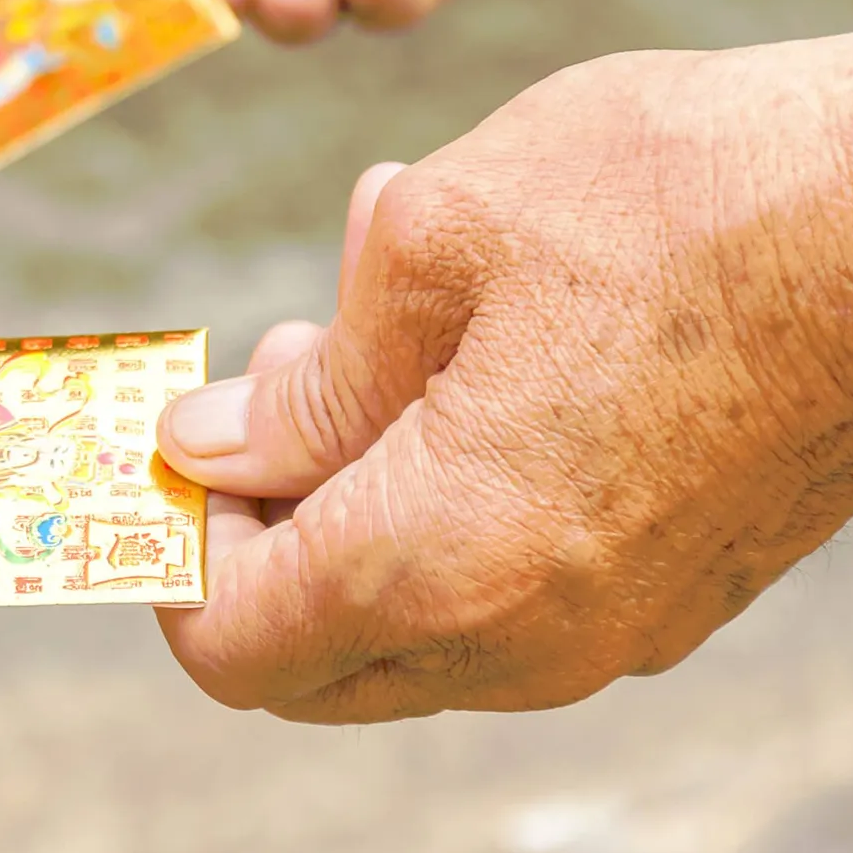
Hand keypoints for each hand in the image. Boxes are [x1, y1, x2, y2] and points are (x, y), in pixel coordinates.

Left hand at [153, 34, 852, 721]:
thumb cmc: (681, 194)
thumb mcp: (436, 242)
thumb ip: (307, 382)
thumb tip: (207, 445)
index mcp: (448, 556)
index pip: (231, 646)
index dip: (171, 556)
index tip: (178, 453)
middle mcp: (530, 635)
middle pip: (311, 658)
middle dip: (256, 533)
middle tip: (273, 386)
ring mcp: (613, 629)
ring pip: (408, 626)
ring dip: (351, 503)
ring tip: (375, 333)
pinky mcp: (671, 594)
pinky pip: (503, 593)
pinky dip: (444, 505)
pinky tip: (469, 357)